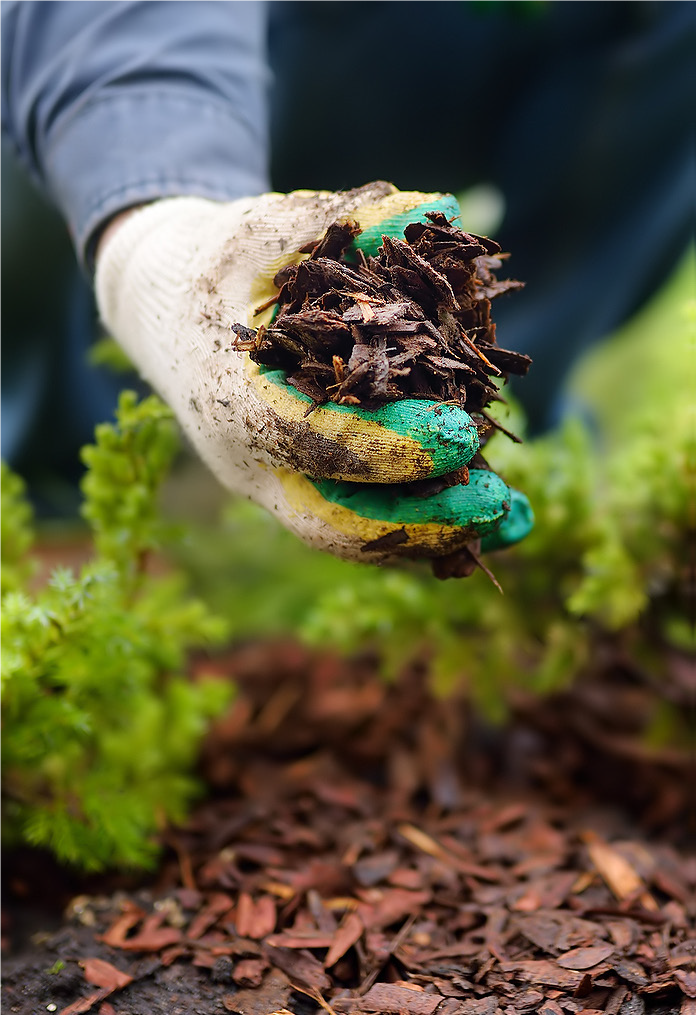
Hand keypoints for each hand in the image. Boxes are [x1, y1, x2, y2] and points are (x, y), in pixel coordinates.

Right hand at [95, 182, 531, 562]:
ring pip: (352, 534)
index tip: (463, 434)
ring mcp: (271, 483)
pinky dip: (423, 526)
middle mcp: (248, 459)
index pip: (311, 438)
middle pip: (334, 520)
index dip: (388, 445)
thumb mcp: (267, 228)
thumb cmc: (217, 263)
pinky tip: (486, 515)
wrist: (164, 309)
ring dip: (435, 536)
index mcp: (231, 396)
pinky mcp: (297, 487)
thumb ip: (345, 219)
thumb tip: (439, 210)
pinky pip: (361, 521)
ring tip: (516, 522)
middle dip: (420, 521)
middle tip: (498, 504)